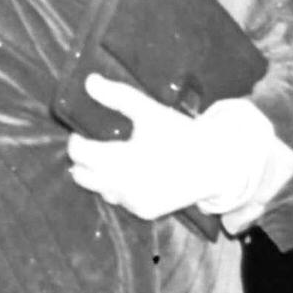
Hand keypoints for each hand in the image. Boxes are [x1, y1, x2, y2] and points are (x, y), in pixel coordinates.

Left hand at [66, 78, 292, 229]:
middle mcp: (122, 185)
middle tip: (96, 146)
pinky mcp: (144, 211)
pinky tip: (133, 174)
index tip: (82, 133)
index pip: (79, 153)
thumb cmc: (180, 134)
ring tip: (116, 159)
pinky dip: (120, 188)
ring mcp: (132, 201)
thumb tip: (89, 81)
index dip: (77, 141)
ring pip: (100, 189)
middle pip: (81, 175)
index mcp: (119, 159)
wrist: (215, 164)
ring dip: (101, 176)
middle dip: (85, 160)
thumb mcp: (149, 112)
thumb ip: (118, 96)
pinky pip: (120, 200)